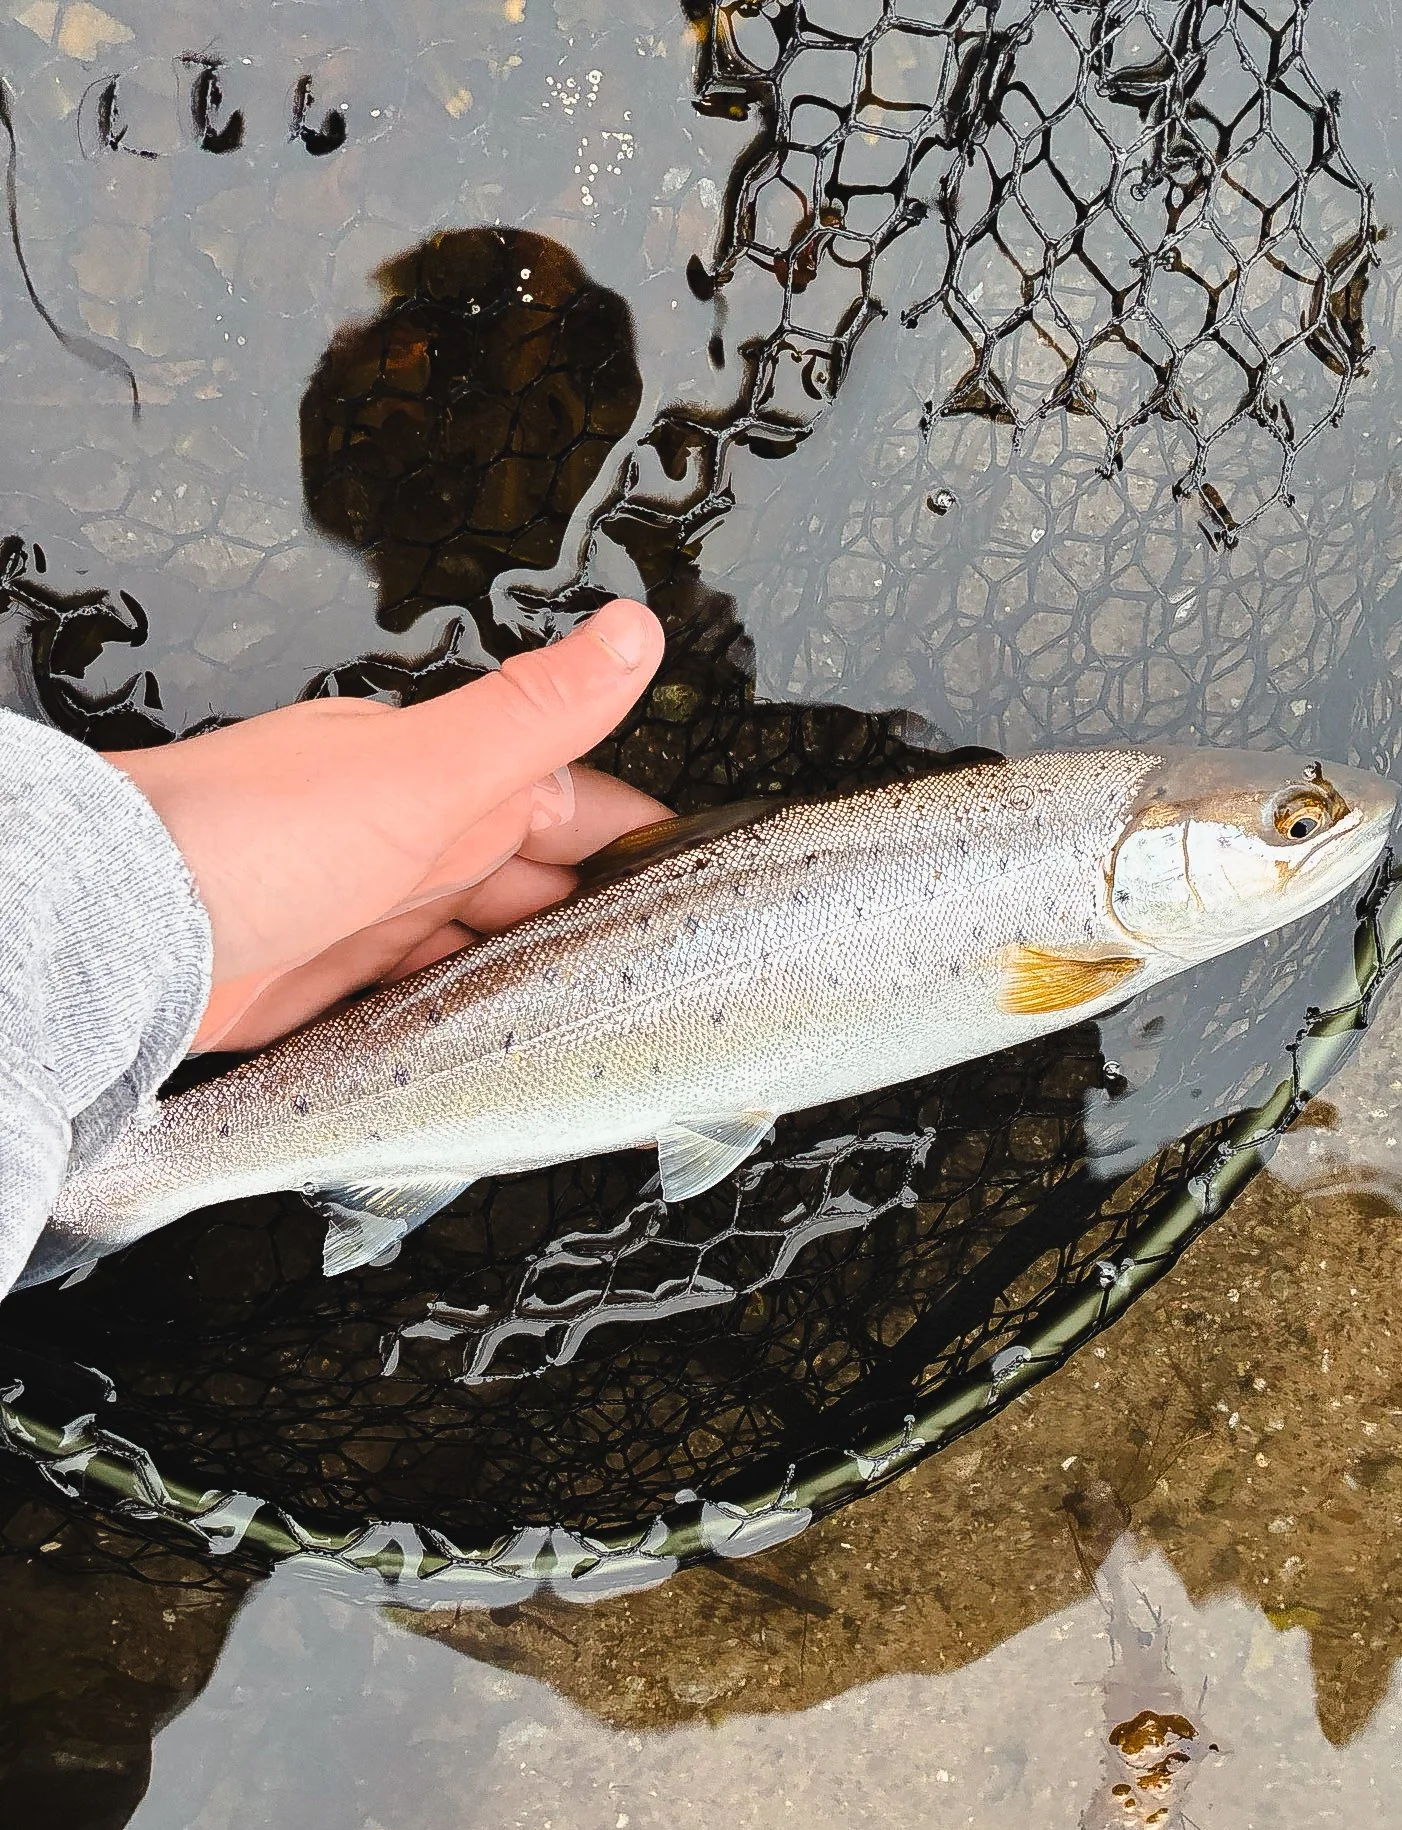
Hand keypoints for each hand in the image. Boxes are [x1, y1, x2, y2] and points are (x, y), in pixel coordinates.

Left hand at [109, 600, 667, 1053]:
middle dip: (592, 915)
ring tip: (596, 1008)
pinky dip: (463, 1010)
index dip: (633, 838)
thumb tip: (629, 634)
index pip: (568, 803)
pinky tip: (493, 1033)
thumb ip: (533, 713)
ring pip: (481, 941)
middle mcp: (405, 840)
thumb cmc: (245, 838)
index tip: (694, 873)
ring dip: (532, 969)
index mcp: (438, 779)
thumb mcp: (422, 772)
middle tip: (658, 963)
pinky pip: (420, 995)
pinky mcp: (328, 985)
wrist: (118, 932)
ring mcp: (366, 912)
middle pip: (530, 881)